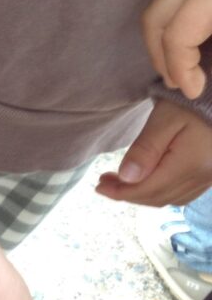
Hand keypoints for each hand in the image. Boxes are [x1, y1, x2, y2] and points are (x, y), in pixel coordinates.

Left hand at [96, 99, 211, 205]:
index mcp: (188, 166)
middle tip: (105, 183)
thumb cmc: (194, 101)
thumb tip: (126, 178)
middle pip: (157, 197)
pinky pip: (184, 193)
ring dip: (143, 194)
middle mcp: (202, 178)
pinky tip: (149, 181)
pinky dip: (162, 191)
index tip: (98, 187)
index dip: (120, 192)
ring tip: (121, 182)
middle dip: (127, 194)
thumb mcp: (165, 119)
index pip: (147, 189)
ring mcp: (210, 178)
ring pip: (170, 198)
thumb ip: (145, 149)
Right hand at [143, 0, 211, 98]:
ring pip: (163, 0)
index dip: (180, 69)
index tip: (194, 90)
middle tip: (175, 80)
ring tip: (178, 62)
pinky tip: (193, 34)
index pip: (177, 33)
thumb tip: (200, 82)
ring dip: (163, 36)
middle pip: (155, 15)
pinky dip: (178, 16)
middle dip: (158, 55)